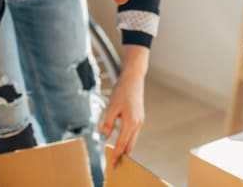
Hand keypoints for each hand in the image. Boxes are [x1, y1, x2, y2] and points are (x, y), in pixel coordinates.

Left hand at [99, 45, 148, 167]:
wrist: (134, 79)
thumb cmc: (122, 91)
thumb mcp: (112, 107)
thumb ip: (108, 123)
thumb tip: (103, 136)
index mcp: (131, 122)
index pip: (122, 143)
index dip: (116, 154)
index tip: (112, 163)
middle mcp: (138, 123)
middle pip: (130, 145)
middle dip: (122, 154)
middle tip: (115, 163)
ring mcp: (140, 121)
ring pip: (132, 139)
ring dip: (125, 147)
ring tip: (117, 155)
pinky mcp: (139, 118)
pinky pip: (133, 133)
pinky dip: (127, 139)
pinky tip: (121, 142)